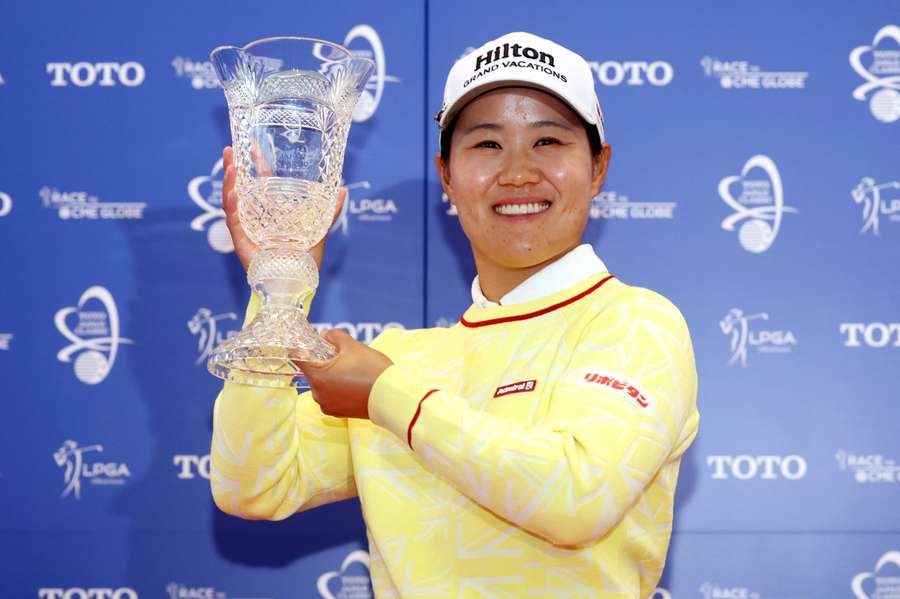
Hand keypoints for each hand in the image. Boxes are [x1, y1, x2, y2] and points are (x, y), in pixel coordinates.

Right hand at [221, 146, 347, 270]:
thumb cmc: (305, 260)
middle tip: (229, 149)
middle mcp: (256, 218)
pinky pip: (234, 223)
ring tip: (231, 166)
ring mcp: (248, 229)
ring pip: (233, 202)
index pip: (260, 182)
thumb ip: (328, 211)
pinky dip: (232, 208)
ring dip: (230, 183)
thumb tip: (343, 189)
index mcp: (271, 212)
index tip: (250, 144)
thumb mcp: (318, 229)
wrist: (297, 283)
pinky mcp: (242, 243)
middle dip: (233, 168)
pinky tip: (233, 194)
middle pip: (241, 188)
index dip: (255, 164)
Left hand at [295, 329, 393, 419]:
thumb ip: (334, 336)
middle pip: (313, 372)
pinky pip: (332, 396)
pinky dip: (339, 389)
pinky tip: (355, 384)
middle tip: (343, 357)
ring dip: (332, 377)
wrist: (393, 396)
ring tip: (353, 371)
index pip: (298, 358)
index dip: (303, 347)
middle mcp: (318, 395)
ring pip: (323, 384)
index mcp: (317, 377)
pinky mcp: (339, 414)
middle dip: (324, 362)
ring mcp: (328, 406)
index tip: (311, 343)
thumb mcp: (353, 346)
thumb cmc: (372, 369)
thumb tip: (325, 337)